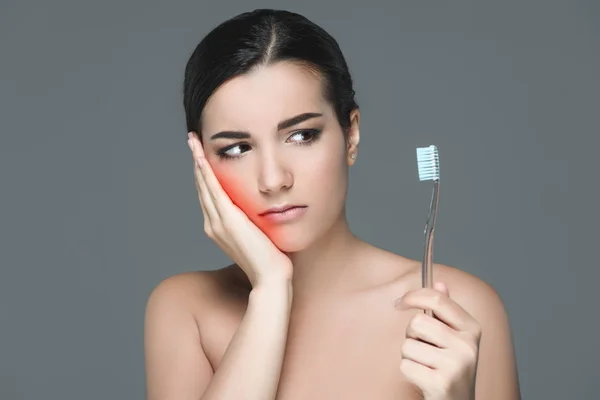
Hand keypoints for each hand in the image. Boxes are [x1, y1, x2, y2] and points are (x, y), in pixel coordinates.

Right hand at [187, 132, 292, 286]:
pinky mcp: (227, 220)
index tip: (202, 154)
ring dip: (198, 161)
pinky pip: (213, 190)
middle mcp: (213, 223)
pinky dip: (206, 172)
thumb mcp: (259, 234)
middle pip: (202, 186)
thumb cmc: (270, 259)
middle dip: (197, 161)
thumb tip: (263, 209)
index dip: (204, 173)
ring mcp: (217, 222)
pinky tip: (201, 157)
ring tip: (193, 141)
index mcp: (219, 227)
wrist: (270, 278)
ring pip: (204, 184)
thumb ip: (254, 220)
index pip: (210, 194)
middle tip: (193, 139)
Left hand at [394, 282, 480, 399]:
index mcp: (472, 328)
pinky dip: (408, 372)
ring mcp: (456, 365)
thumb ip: (446, 311)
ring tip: (426, 365)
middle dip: (411, 335)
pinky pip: (406, 366)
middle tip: (423, 348)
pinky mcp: (441, 383)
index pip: (438, 300)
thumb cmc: (452, 368)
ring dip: (409, 356)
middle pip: (417, 322)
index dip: (413, 296)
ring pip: (408, 345)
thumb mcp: (455, 338)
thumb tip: (439, 283)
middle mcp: (467, 345)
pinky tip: (424, 378)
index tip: (400, 303)